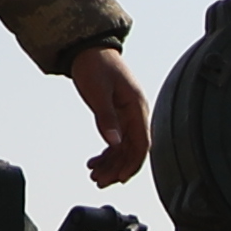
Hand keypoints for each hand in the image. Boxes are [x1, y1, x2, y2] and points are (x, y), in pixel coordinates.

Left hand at [54, 44, 151, 188]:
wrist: (89, 49)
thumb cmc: (95, 66)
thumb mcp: (99, 92)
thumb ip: (106, 118)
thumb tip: (113, 143)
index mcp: (136, 108)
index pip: (142, 143)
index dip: (133, 163)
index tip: (120, 178)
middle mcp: (135, 114)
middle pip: (132, 150)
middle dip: (117, 168)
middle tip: (99, 181)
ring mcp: (127, 116)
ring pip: (123, 148)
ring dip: (111, 163)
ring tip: (94, 175)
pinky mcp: (117, 116)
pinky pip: (116, 140)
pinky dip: (107, 154)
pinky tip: (94, 162)